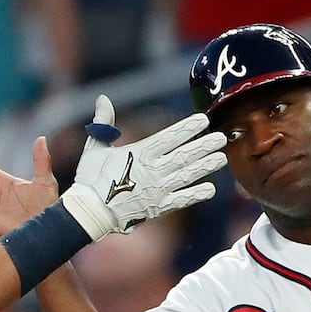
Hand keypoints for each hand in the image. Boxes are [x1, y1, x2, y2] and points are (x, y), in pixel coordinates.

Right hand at [59, 95, 226, 239]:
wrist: (89, 212)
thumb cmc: (90, 179)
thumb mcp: (95, 148)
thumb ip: (103, 123)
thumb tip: (102, 99)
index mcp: (139, 153)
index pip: (169, 137)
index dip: (187, 128)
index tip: (202, 120)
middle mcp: (152, 170)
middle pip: (184, 155)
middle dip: (204, 145)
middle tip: (221, 138)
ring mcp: (157, 190)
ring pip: (187, 175)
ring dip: (205, 166)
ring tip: (221, 158)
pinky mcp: (157, 208)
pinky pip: (181, 200)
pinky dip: (195, 194)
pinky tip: (210, 189)